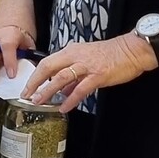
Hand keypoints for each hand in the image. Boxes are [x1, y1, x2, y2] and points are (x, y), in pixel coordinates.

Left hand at [21, 33, 153, 113]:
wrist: (132, 50)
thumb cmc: (111, 54)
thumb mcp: (87, 60)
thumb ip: (73, 75)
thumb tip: (61, 91)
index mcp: (72, 51)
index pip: (47, 62)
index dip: (35, 75)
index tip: (27, 87)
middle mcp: (76, 56)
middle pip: (48, 67)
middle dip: (35, 82)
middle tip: (27, 95)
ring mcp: (87, 65)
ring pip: (61, 77)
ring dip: (48, 90)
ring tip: (39, 102)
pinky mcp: (98, 75)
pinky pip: (80, 88)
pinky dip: (70, 99)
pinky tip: (64, 107)